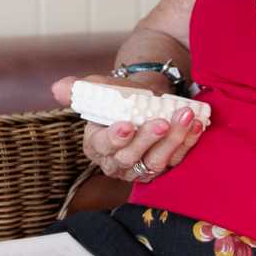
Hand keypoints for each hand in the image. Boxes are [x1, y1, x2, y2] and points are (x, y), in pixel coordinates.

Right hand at [50, 74, 205, 182]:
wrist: (147, 97)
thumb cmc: (121, 95)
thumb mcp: (102, 88)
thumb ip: (82, 88)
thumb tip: (59, 88)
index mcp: (96, 145)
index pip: (102, 146)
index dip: (115, 138)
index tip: (127, 125)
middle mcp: (117, 162)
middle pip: (130, 157)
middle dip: (147, 139)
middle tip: (161, 121)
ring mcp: (142, 167)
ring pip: (156, 162)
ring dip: (173, 140)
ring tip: (185, 117)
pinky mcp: (165, 166)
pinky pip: (177, 159)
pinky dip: (188, 142)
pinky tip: (196, 124)